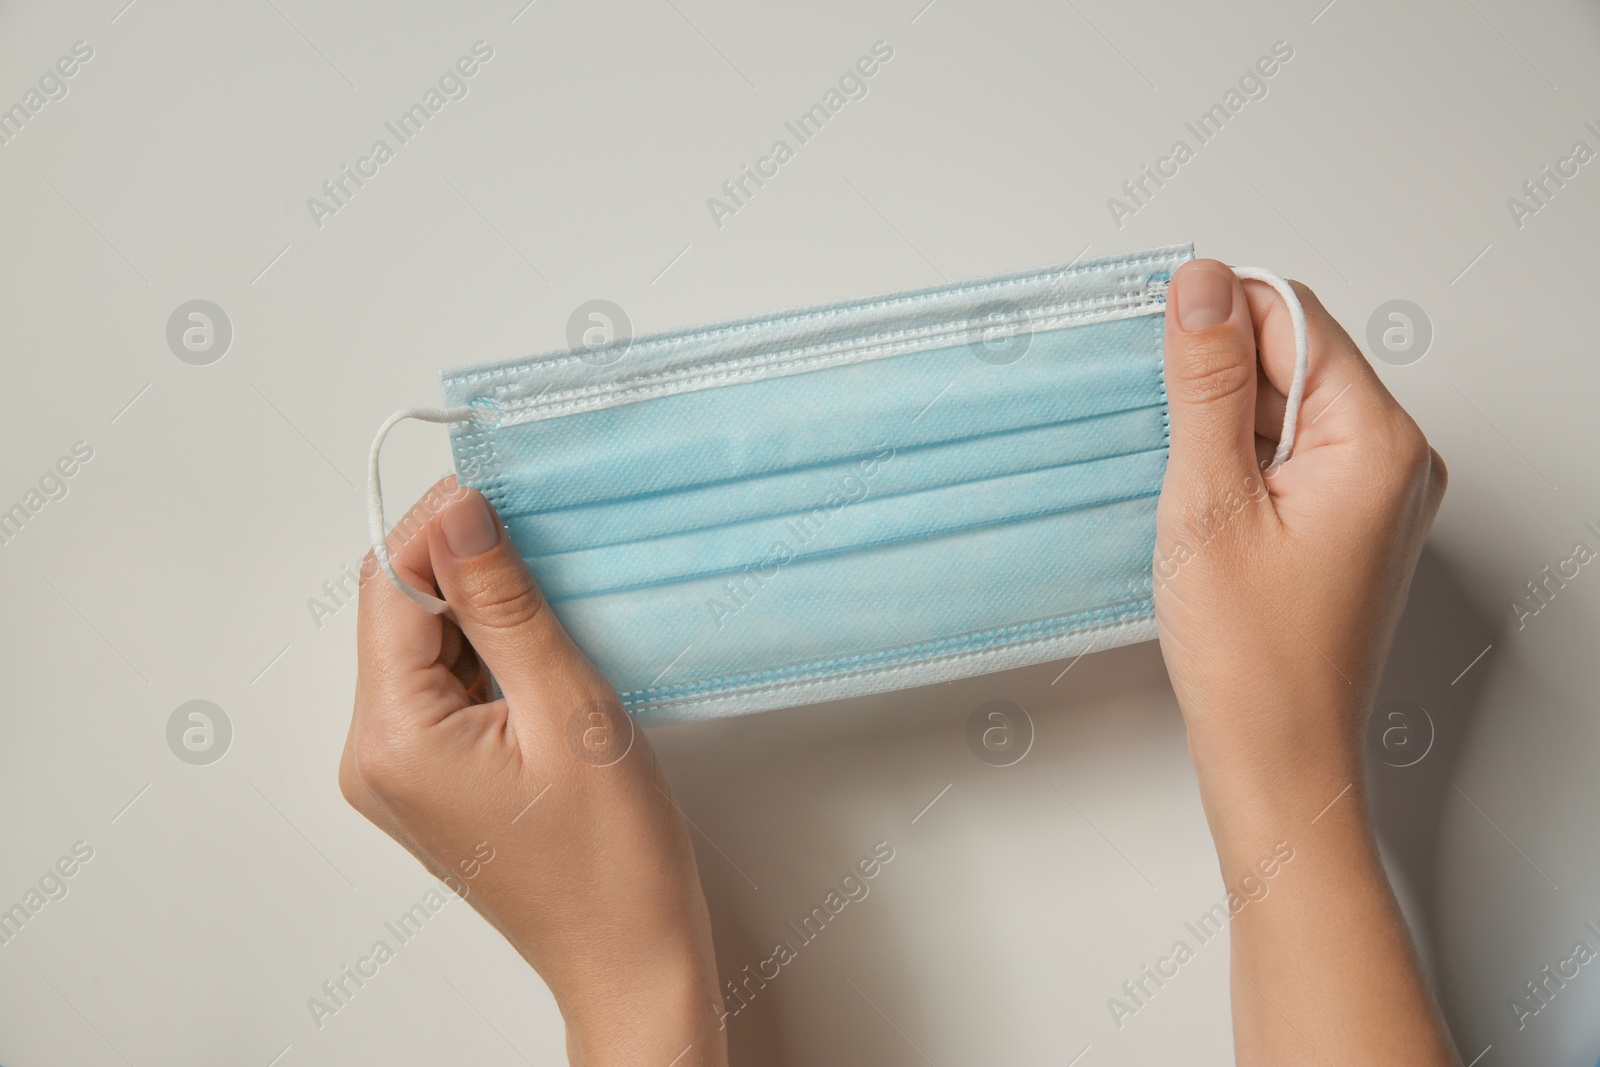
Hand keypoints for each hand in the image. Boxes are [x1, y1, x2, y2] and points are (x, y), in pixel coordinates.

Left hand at [341, 477, 726, 1066]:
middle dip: (464, 565)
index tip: (506, 491)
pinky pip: (444, 688)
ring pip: (424, 648)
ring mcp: (398, 773)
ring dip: (482, 609)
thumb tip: (460, 509)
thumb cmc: (612, 857)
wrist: (631, 956)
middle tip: (544, 541)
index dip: (442, 526)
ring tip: (558, 603)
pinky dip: (489, 654)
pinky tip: (544, 651)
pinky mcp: (430, 781)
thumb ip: (504, 602)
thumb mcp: (568, 707)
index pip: (391, 588)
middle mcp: (373, 756)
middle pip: (399, 614)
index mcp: (390, 738)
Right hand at [1154, 260, 1456, 1064]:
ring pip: (1286, 404)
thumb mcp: (1209, 501)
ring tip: (1197, 500)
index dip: (1216, 330)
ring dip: (1224, 426)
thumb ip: (1205, 381)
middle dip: (1220, 383)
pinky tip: (1210, 512)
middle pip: (1295, 356)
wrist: (1276, 758)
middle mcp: (1397, 456)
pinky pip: (1291, 451)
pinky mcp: (1351, 519)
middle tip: (1179, 461)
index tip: (1162, 370)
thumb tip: (1203, 282)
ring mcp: (1379, 490)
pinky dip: (1240, 462)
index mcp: (1378, 440)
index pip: (1294, 317)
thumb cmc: (1251, 658)